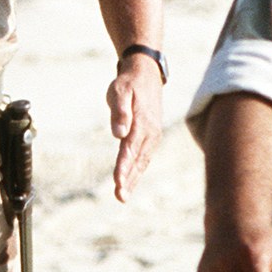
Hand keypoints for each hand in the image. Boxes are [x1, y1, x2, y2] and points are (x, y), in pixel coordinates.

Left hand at [106, 54, 161, 200]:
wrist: (146, 74)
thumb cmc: (129, 83)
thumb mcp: (119, 90)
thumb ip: (119, 111)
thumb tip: (119, 133)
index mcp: (142, 122)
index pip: (130, 149)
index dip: (124, 167)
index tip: (118, 182)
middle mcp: (151, 132)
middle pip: (137, 160)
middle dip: (129, 179)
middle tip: (120, 197)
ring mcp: (153, 136)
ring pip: (142, 161)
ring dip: (133, 179)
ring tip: (122, 195)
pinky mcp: (151, 137)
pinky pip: (144, 157)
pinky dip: (137, 170)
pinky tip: (130, 181)